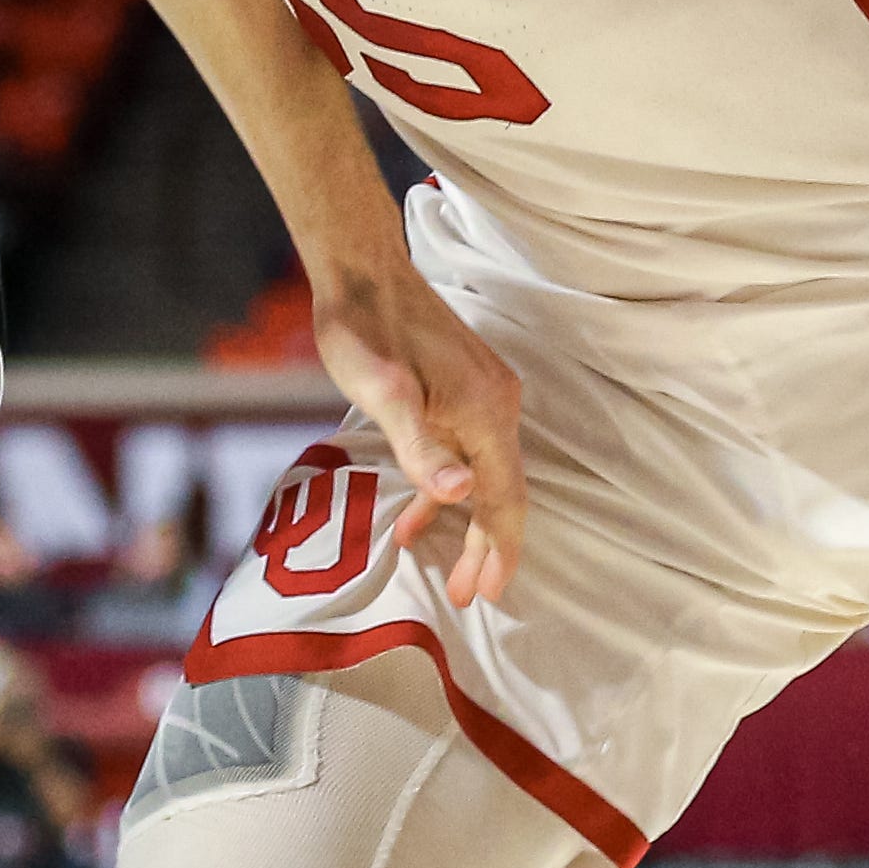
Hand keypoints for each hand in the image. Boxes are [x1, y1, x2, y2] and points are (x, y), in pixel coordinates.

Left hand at [308, 257, 529, 608]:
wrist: (362, 272)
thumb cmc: (365, 331)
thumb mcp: (384, 394)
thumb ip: (421, 447)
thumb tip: (460, 493)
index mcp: (486, 412)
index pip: (505, 497)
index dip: (501, 549)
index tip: (489, 593)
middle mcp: (498, 405)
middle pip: (503, 492)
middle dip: (489, 547)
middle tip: (469, 595)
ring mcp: (483, 396)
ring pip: (486, 475)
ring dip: (471, 524)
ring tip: (451, 573)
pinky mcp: (463, 391)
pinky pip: (467, 453)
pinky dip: (448, 488)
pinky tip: (420, 515)